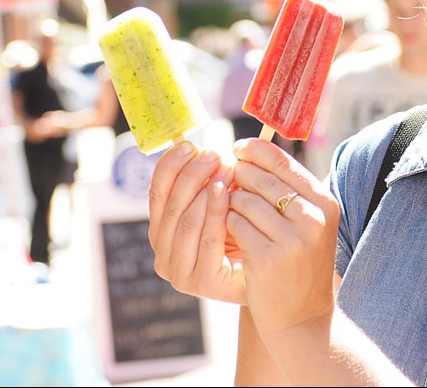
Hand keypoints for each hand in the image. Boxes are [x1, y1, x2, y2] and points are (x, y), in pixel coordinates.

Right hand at [148, 140, 245, 303]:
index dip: (170, 166)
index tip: (189, 144)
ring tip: (224, 168)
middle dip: (191, 174)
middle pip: (170, 204)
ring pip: (186, 220)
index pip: (157, 193)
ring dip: (204, 189)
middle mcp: (163, 255)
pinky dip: (215, 212)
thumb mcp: (219, 204)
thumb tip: (199, 147)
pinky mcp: (201, 281)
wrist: (269, 276)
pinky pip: (206, 238)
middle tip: (213, 154)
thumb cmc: (243, 233)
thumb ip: (204, 183)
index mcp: (160, 233)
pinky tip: (226, 192)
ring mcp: (179, 272)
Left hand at [226, 138, 340, 337]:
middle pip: (261, 179)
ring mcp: (291, 239)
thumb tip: (254, 148)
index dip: (256, 151)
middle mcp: (312, 218)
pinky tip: (234, 235)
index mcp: (324, 203)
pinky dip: (228, 225)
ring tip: (234, 212)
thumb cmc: (300, 263)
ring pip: (244, 201)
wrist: (302, 316)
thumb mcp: (308, 223)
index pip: (284, 162)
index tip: (238, 148)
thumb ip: (290, 188)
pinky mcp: (267, 258)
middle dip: (240, 177)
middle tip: (231, 179)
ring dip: (232, 203)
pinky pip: (235, 225)